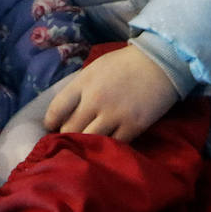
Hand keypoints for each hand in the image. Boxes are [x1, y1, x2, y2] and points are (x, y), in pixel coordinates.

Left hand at [42, 44, 178, 143]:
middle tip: (69, 141)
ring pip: (89, 140)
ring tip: (86, 148)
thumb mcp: (95, 69)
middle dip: (68, 136)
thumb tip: (66, 111)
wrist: (159, 63)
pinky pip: (113, 145)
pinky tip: (107, 147)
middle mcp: (95, 99)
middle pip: (70, 129)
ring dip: (86, 145)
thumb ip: (80, 89)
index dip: (51, 123)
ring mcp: (114, 114)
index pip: (56, 109)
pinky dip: (108, 148)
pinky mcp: (133, 126)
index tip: (52, 128)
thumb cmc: (125, 64)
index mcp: (83, 82)